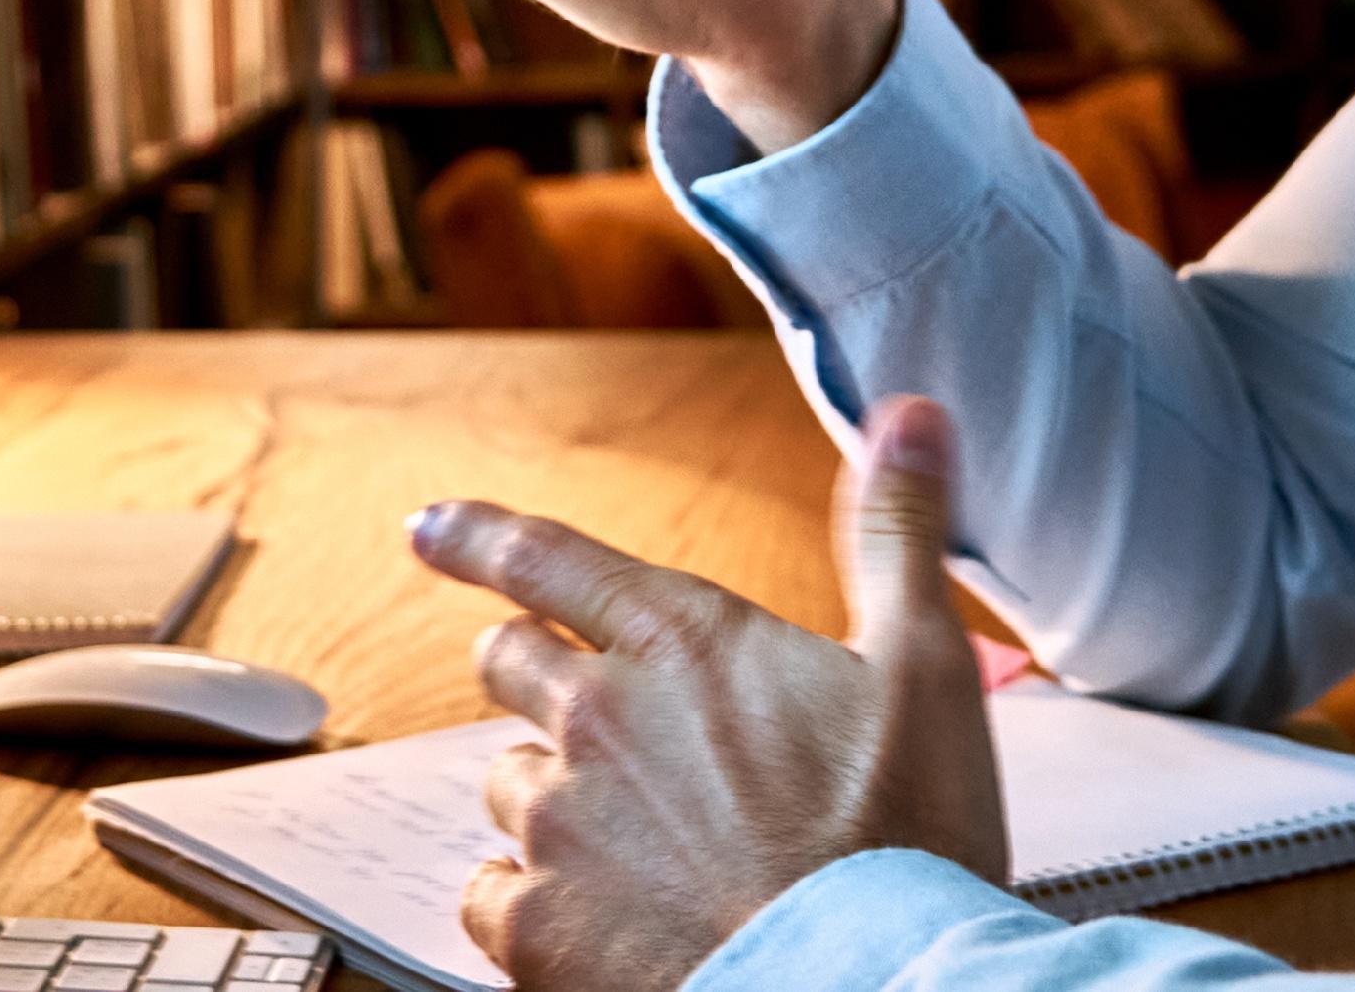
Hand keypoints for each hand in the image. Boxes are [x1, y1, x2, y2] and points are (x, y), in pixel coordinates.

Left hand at [415, 399, 1004, 991]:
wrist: (866, 983)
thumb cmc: (901, 841)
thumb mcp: (926, 666)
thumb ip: (896, 533)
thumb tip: (910, 418)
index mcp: (682, 642)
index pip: (546, 557)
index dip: (476, 535)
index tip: (429, 527)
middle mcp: (599, 718)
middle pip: (509, 661)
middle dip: (530, 670)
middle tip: (580, 709)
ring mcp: (560, 824)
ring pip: (505, 781)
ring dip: (547, 795)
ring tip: (625, 837)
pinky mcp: (538, 924)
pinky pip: (486, 893)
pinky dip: (525, 901)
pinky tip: (588, 916)